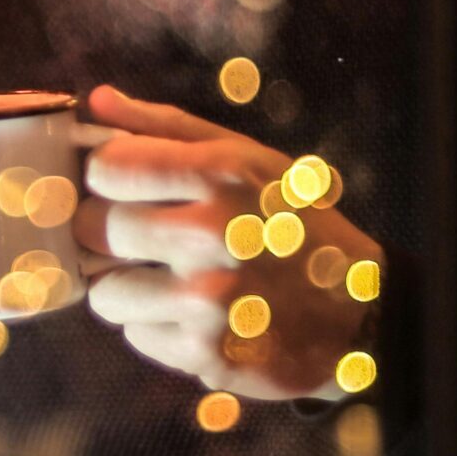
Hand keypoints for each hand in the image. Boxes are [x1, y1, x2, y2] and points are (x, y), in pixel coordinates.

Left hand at [75, 83, 381, 400]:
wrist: (362, 315)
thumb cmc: (295, 226)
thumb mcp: (250, 160)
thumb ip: (168, 128)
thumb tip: (97, 102)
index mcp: (223, 175)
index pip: (106, 168)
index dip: (105, 179)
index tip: (120, 188)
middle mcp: (213, 234)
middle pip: (95, 229)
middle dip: (108, 234)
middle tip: (142, 238)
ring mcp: (208, 299)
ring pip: (105, 292)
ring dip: (126, 288)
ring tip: (170, 281)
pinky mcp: (206, 353)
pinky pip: (136, 335)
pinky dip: (156, 327)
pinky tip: (194, 315)